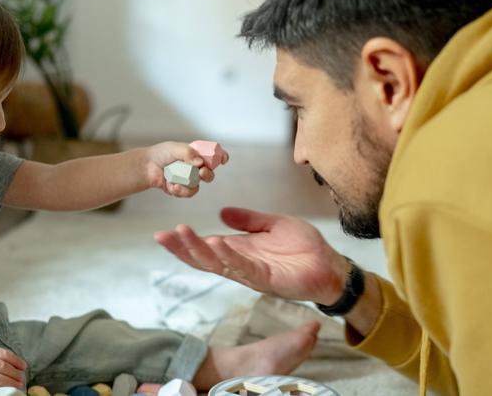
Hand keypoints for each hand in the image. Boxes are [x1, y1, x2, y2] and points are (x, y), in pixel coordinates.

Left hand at [143, 142, 228, 196]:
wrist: (146, 166)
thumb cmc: (161, 154)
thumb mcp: (175, 148)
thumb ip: (188, 153)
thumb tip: (199, 162)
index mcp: (196, 155)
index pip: (213, 156)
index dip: (220, 157)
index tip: (223, 159)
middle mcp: (194, 167)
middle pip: (210, 173)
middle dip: (209, 174)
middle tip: (202, 172)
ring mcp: (188, 179)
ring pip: (199, 185)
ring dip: (192, 185)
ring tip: (179, 183)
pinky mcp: (181, 188)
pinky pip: (187, 192)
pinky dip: (180, 190)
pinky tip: (171, 185)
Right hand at [154, 207, 349, 304]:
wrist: (329, 265)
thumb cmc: (304, 248)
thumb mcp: (272, 224)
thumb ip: (248, 220)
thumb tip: (221, 212)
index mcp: (238, 251)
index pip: (204, 247)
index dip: (184, 242)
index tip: (163, 233)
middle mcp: (239, 264)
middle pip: (203, 258)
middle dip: (181, 247)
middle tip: (162, 235)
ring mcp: (251, 273)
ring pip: (217, 263)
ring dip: (198, 249)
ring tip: (182, 233)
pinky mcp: (266, 279)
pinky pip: (243, 267)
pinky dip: (229, 256)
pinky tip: (216, 243)